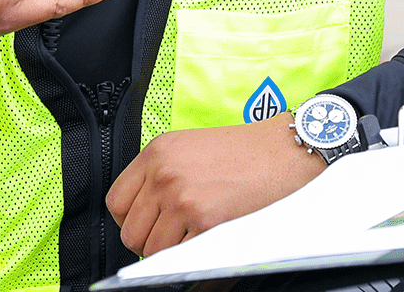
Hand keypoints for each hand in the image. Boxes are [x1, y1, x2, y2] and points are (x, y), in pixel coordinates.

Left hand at [107, 114, 326, 256]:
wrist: (287, 151)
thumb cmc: (248, 151)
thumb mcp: (191, 147)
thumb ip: (161, 173)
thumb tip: (142, 212)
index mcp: (158, 152)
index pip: (115, 201)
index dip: (128, 220)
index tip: (144, 224)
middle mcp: (165, 174)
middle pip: (129, 231)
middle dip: (147, 241)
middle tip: (170, 237)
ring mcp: (182, 198)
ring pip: (152, 249)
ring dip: (169, 251)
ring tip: (191, 236)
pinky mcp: (205, 220)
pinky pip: (179, 256)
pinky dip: (190, 255)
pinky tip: (208, 236)